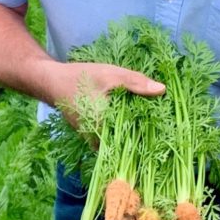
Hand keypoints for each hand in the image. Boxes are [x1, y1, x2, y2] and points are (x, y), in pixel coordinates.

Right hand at [46, 61, 164, 130]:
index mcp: (103, 127)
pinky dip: (122, 130)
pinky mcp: (90, 134)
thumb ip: (136, 83)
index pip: (133, 141)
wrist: (51, 82)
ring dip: (134, 134)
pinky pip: (110, 137)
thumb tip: (162, 90)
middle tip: (166, 129)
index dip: (151, 137)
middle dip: (145, 137)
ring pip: (118, 141)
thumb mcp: (110, 75)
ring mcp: (92, 139)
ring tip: (156, 125)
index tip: (168, 131)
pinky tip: (135, 120)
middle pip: (127, 144)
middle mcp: (96, 139)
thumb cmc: (80, 78)